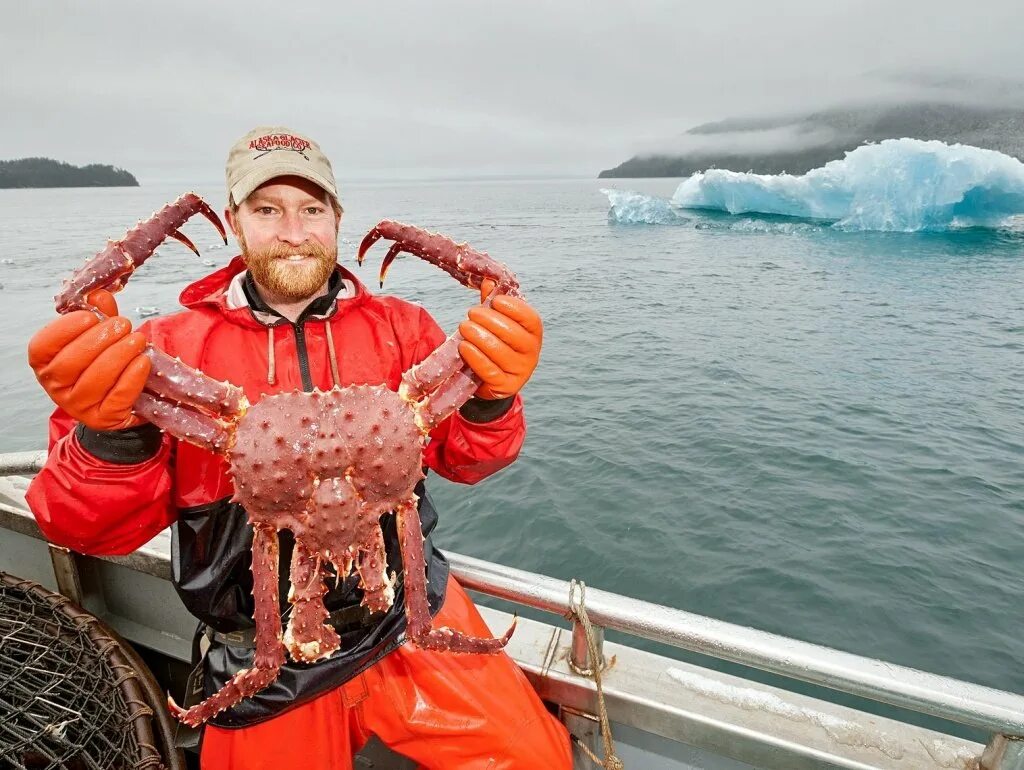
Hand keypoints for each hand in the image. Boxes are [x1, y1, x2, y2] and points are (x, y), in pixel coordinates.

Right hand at [27, 290, 150, 430]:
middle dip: (99, 340)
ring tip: (137, 339)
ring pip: (94, 380)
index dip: (65, 329)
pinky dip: (132, 377)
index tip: (90, 316)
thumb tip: (100, 295)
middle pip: (71, 362)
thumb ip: (99, 316)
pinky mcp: (103, 418)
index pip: (43, 346)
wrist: (120, 400)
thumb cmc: (103, 361)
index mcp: (45, 363)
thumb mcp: (99, 336)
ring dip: (119, 356)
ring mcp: (78, 406)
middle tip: (123, 325)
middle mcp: (55, 386)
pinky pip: (117, 397)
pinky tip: (143, 361)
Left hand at [458, 280, 541, 399]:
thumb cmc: (497, 343)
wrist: (495, 378)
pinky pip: (489, 371)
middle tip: (471, 313)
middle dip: (490, 321)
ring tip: (464, 327)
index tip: (495, 301)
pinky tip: (464, 346)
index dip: (514, 308)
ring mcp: (520, 372)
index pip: (530, 319)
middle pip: (513, 334)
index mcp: (534, 334)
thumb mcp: (498, 323)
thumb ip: (493, 303)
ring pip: (500, 352)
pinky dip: (475, 357)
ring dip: (479, 337)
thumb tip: (487, 280)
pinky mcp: (506, 386)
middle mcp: (532, 354)